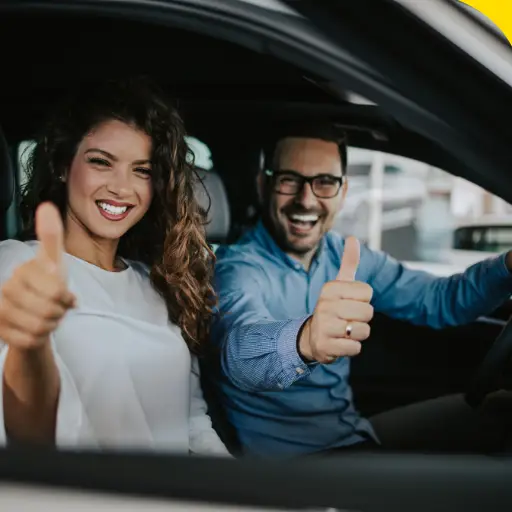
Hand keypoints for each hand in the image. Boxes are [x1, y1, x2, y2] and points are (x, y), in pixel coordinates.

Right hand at [0, 202, 74, 350]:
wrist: (35, 311)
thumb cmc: (47, 282)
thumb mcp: (54, 260)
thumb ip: (52, 236)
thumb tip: (46, 206)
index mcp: (23, 271)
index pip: (57, 291)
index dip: (66, 297)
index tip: (64, 294)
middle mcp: (8, 288)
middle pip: (49, 310)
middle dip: (60, 312)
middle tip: (57, 308)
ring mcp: (1, 310)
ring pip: (40, 327)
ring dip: (51, 325)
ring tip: (47, 317)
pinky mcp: (0, 331)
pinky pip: (31, 340)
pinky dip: (40, 338)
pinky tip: (36, 329)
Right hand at [298, 237, 373, 363]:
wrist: (312, 336)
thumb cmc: (332, 307)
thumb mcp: (339, 285)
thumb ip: (348, 262)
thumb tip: (353, 238)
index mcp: (330, 288)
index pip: (367, 292)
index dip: (363, 300)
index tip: (348, 302)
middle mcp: (325, 305)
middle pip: (368, 312)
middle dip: (362, 319)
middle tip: (347, 319)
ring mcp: (324, 326)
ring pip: (363, 331)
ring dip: (357, 334)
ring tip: (343, 331)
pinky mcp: (325, 346)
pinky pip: (355, 348)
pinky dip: (351, 348)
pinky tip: (340, 342)